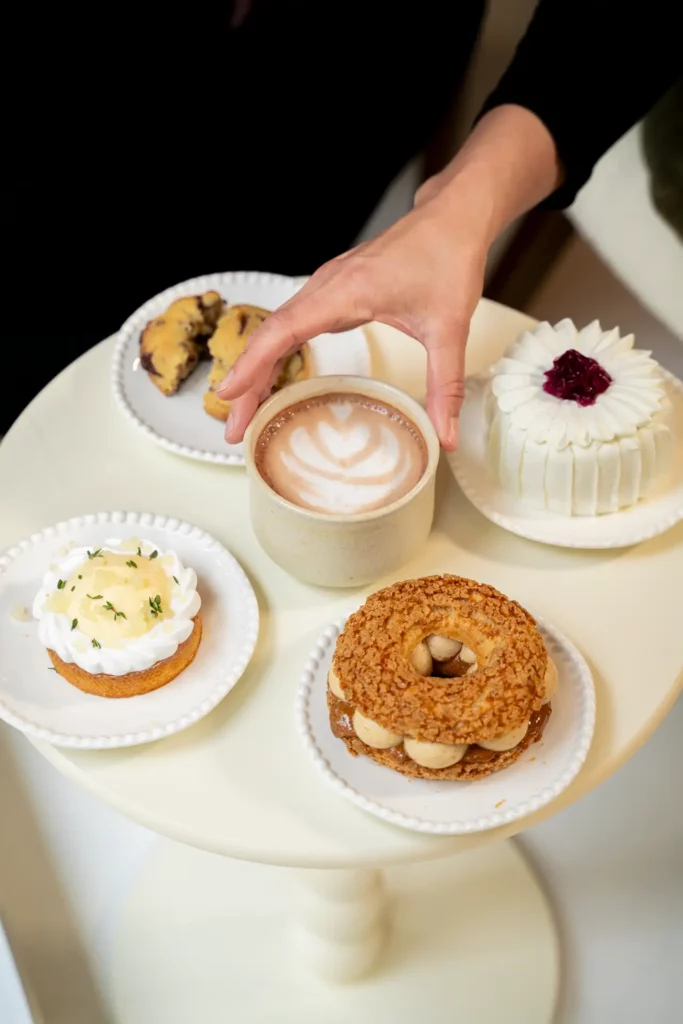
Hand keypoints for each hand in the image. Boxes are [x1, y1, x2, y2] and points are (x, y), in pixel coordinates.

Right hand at [217, 106, 559, 447]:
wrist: (453, 217)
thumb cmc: (448, 259)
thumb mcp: (450, 328)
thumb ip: (445, 385)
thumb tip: (446, 437)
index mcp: (344, 292)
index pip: (283, 330)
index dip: (251, 364)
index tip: (228, 395)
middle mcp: (326, 287)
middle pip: (270, 336)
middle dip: (246, 382)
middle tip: (233, 429)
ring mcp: (327, 288)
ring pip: (278, 330)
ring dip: (257, 370)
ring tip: (245, 413)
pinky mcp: (334, 292)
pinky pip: (293, 325)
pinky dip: (276, 353)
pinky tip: (272, 379)